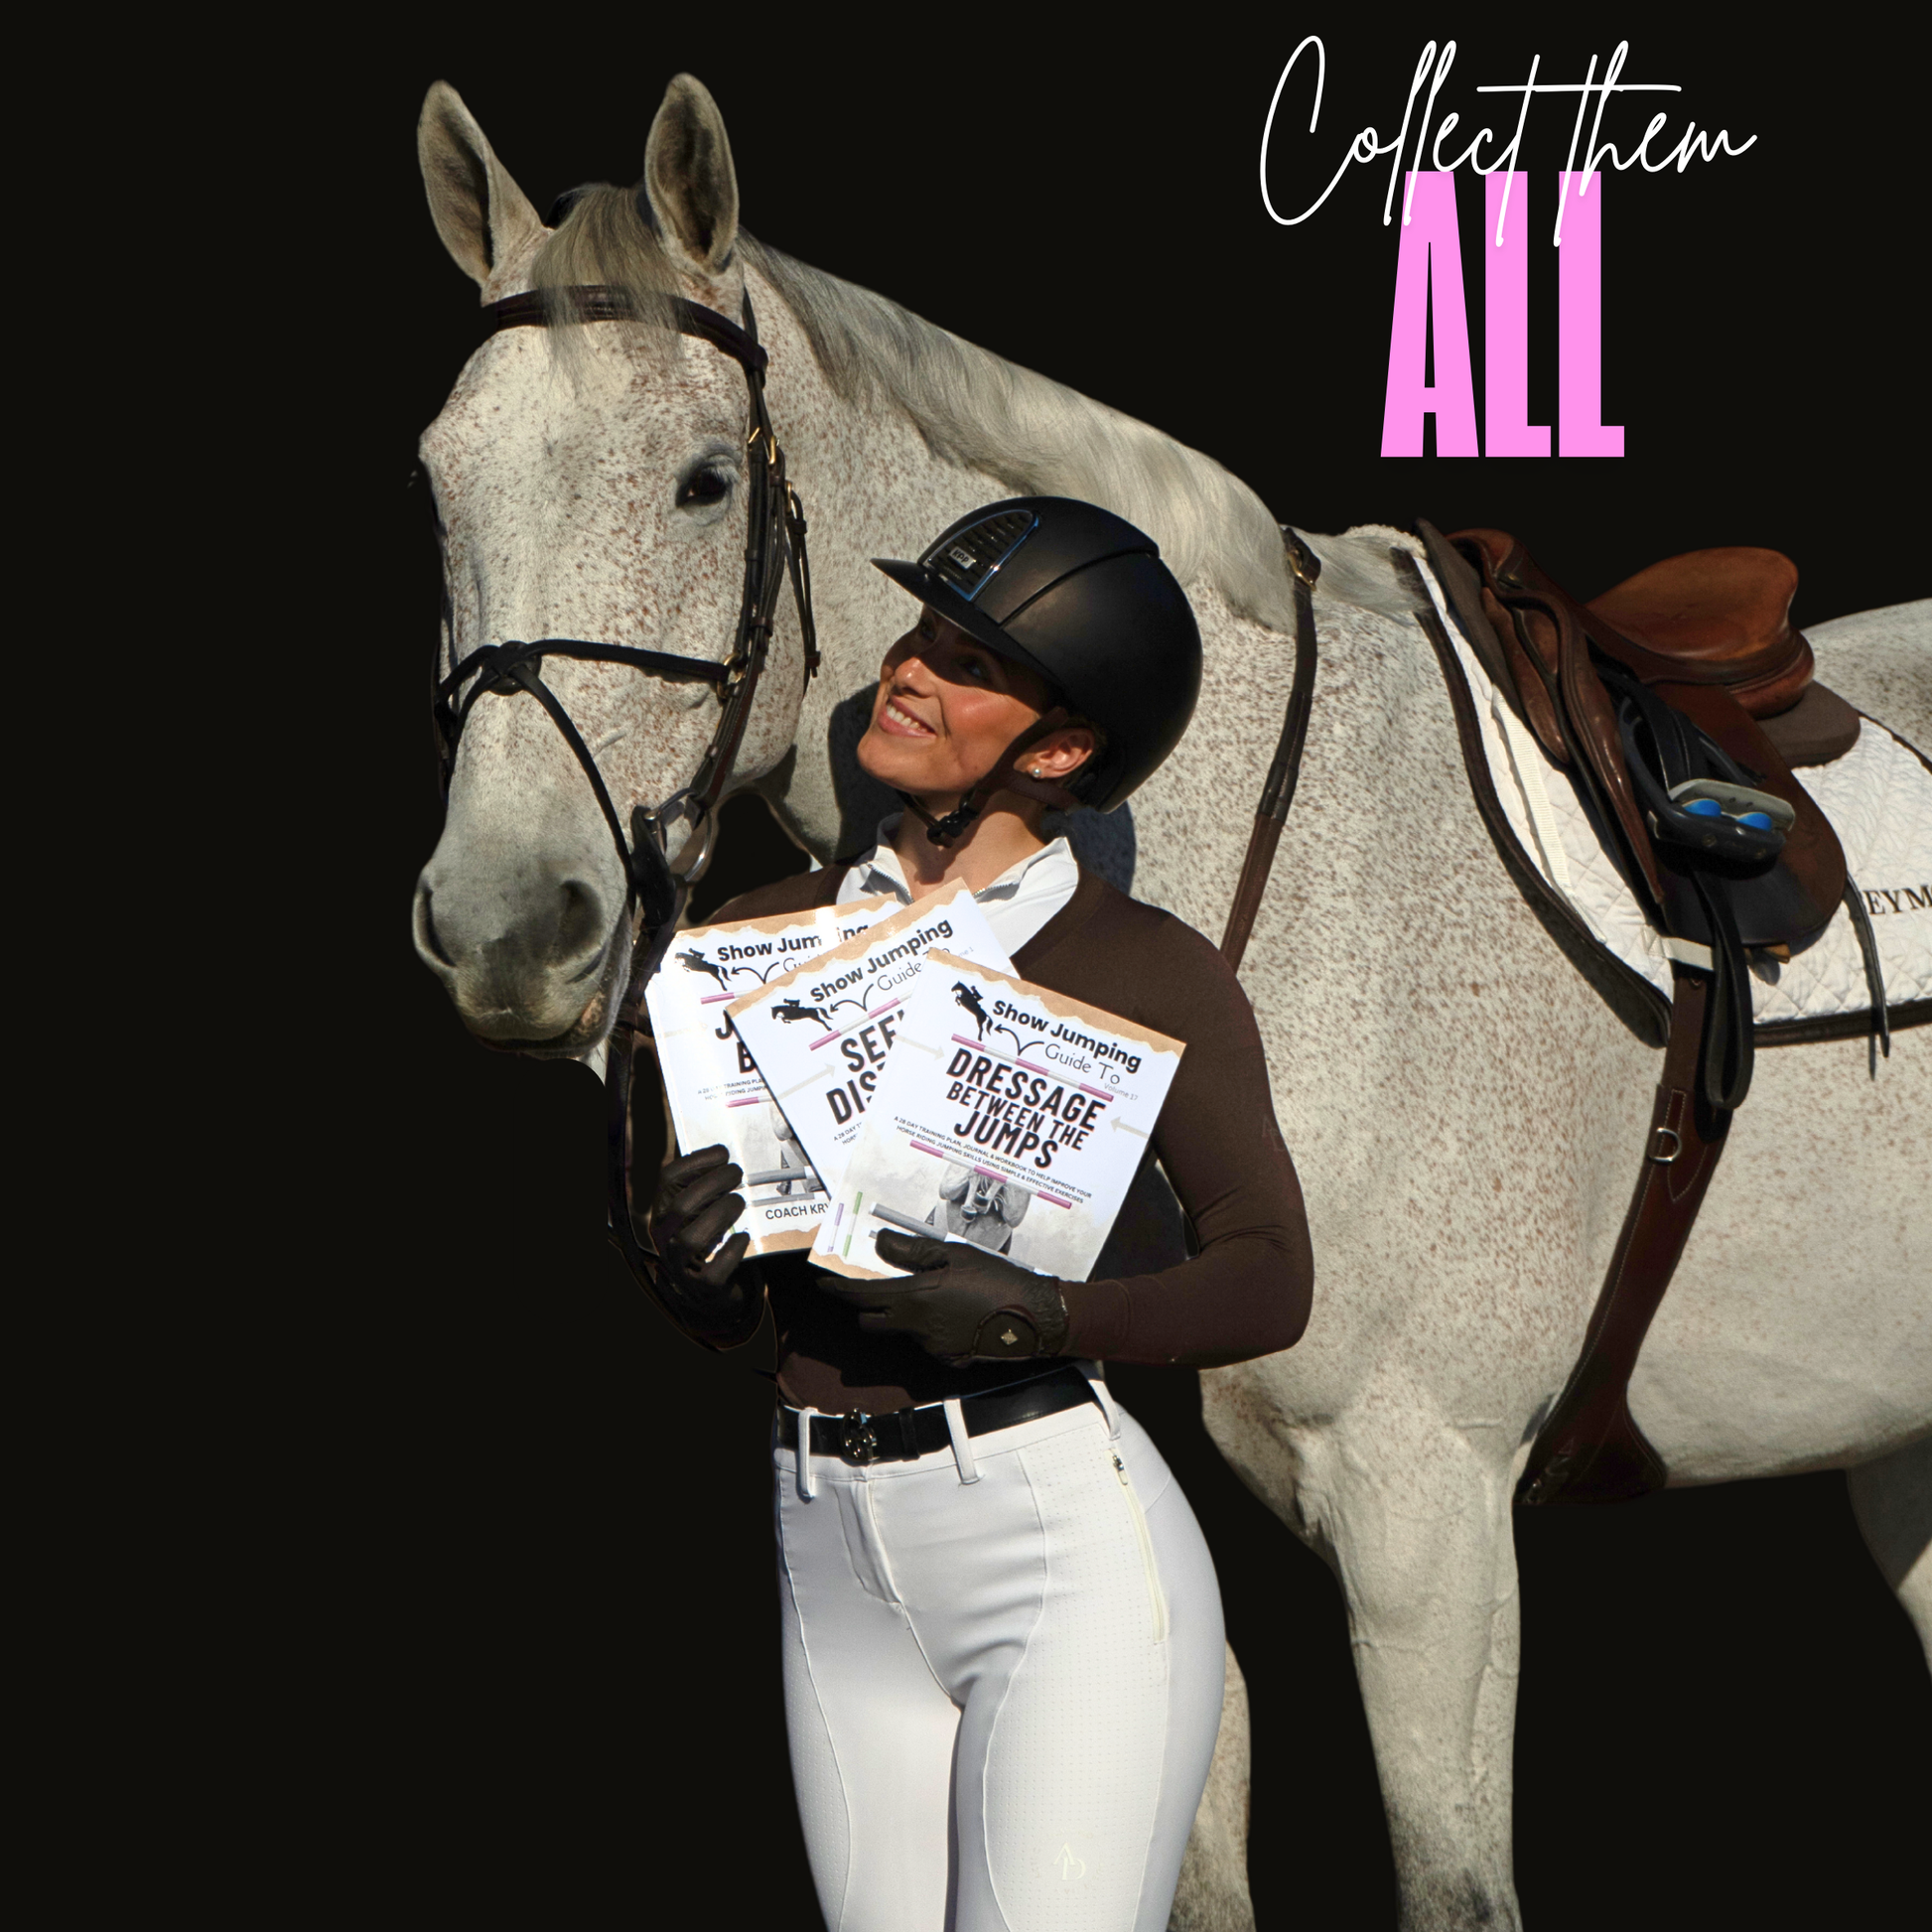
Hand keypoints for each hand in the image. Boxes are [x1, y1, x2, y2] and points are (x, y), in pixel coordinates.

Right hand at [646, 1145, 763, 1344]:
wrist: (714, 1290)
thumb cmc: (711, 1239)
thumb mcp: (701, 1211)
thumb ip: (706, 1187)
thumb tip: (727, 1154)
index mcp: (664, 1213)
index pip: (667, 1180)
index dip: (696, 1161)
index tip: (723, 1153)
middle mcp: (666, 1239)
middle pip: (680, 1206)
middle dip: (713, 1184)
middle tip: (738, 1173)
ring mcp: (681, 1265)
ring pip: (691, 1239)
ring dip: (720, 1214)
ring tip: (740, 1201)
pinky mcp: (703, 1287)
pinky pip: (712, 1273)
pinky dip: (730, 1252)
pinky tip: (743, 1237)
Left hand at [816, 1231, 1069, 1364]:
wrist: (1034, 1316)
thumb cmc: (996, 1278)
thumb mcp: (955, 1254)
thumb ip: (913, 1251)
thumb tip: (880, 1243)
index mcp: (916, 1297)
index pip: (864, 1296)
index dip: (840, 1290)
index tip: (824, 1283)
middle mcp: (918, 1326)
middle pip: (873, 1320)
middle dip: (866, 1307)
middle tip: (873, 1287)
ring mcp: (933, 1346)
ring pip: (903, 1329)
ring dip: (905, 1314)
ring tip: (937, 1293)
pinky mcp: (950, 1358)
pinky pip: (928, 1340)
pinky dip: (931, 1327)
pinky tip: (956, 1313)